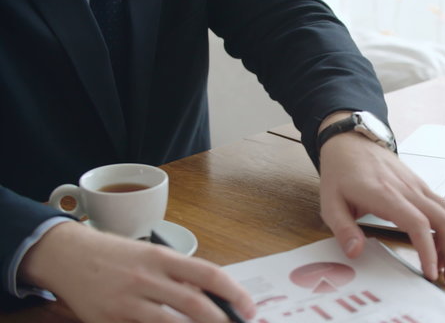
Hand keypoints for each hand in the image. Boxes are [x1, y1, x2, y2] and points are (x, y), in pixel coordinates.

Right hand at [18, 221, 254, 322]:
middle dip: (221, 320)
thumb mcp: (151, 254)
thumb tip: (213, 298)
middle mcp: (147, 278)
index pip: (209, 274)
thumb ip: (179, 275)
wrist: (68, 255)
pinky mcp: (109, 320)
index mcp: (162, 257)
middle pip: (194, 303)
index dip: (235, 293)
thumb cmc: (115, 255)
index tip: (249, 309)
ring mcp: (126, 302)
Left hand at [318, 112, 444, 283]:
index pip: (417, 223)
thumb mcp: (330, 202)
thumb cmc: (341, 172)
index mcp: (385, 194)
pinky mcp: (421, 186)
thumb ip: (343, 229)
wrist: (351, 142)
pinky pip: (444, 207)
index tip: (430, 272)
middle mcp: (407, 189)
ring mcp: (417, 186)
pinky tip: (440, 245)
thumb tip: (355, 252)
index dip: (428, 250)